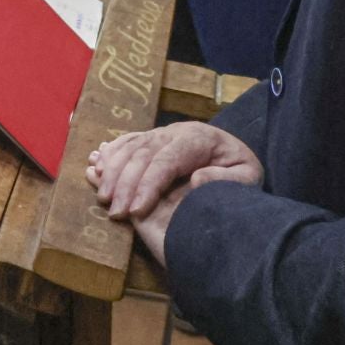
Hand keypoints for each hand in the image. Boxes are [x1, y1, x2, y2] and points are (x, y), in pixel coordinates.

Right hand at [85, 124, 261, 260]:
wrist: (234, 154)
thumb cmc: (240, 170)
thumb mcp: (249, 176)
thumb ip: (229, 179)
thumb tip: (197, 180)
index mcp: (198, 138)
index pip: (166, 160)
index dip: (148, 184)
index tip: (136, 211)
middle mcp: (174, 131)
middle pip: (143, 154)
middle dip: (125, 183)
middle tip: (115, 212)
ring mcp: (160, 132)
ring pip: (129, 148)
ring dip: (112, 172)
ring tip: (103, 198)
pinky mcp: (149, 137)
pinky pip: (124, 143)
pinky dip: (108, 156)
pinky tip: (96, 168)